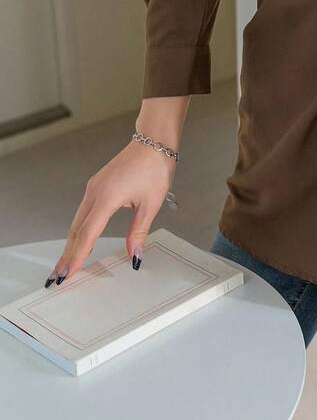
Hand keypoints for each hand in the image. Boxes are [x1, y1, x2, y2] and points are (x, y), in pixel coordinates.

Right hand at [43, 139, 175, 286]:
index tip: (67, 274)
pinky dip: (79, 229)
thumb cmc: (154, 168)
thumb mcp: (151, 204)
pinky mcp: (97, 185)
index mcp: (107, 198)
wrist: (154, 142)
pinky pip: (83, 212)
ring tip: (65, 263)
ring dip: (71, 243)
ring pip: (77, 221)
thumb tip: (134, 255)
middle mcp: (95, 193)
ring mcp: (94, 188)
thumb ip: (138, 232)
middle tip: (58, 276)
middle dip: (66, 255)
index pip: (87, 234)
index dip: (77, 256)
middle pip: (76, 230)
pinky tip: (80, 239)